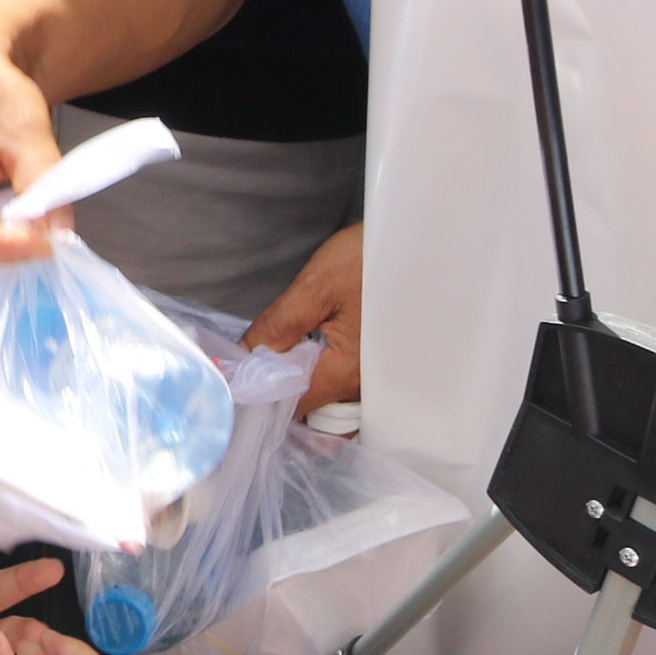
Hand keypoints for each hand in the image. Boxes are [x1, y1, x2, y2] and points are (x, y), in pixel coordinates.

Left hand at [245, 220, 364, 411]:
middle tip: (252, 371)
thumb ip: (277, 328)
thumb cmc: (369, 259)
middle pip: (312, 410)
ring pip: (329, 404)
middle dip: (280, 396)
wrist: (420, 244)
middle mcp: (365, 388)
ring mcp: (375, 382)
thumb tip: (242, 360)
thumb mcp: (316, 287)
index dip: (258, 396)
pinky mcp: (379, 368)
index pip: (292, 405)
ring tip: (276, 363)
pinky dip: (321, 383)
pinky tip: (305, 360)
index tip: (235, 379)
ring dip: (301, 391)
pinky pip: (345, 391)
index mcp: (346, 372)